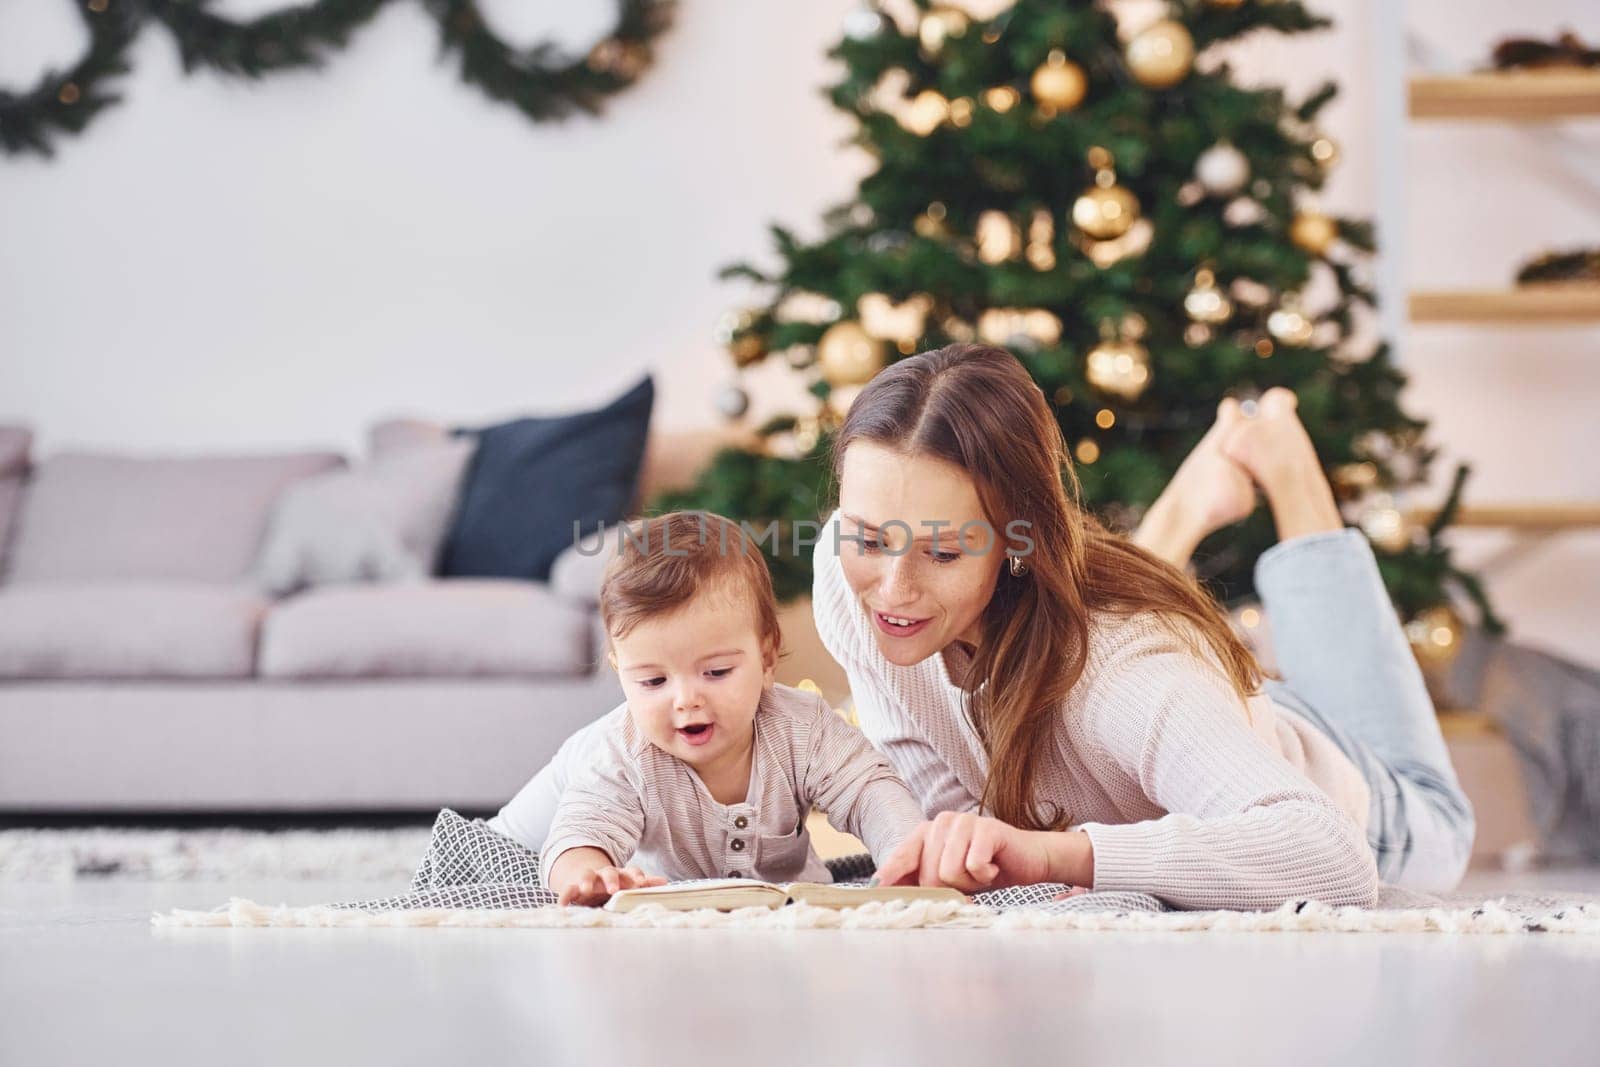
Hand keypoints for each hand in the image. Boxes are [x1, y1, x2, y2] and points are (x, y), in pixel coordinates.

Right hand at [557, 865, 665, 906]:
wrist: (589, 878)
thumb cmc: (614, 885)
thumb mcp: (628, 884)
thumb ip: (644, 884)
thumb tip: (665, 883)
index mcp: (621, 874)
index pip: (631, 872)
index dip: (636, 877)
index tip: (641, 883)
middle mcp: (604, 874)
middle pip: (609, 872)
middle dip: (611, 880)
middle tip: (614, 889)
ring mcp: (589, 879)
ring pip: (587, 876)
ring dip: (586, 881)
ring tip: (585, 889)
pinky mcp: (574, 887)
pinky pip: (568, 889)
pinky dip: (565, 895)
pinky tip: (562, 904)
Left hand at [874, 812, 1052, 892]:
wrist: (1027, 860)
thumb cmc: (984, 869)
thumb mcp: (949, 877)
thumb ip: (921, 879)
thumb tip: (886, 889)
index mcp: (928, 831)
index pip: (903, 855)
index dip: (890, 873)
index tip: (875, 887)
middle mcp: (942, 822)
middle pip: (929, 874)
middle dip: (949, 888)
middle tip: (969, 879)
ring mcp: (965, 821)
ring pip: (949, 873)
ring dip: (970, 883)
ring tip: (982, 872)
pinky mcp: (987, 828)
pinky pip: (973, 866)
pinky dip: (986, 875)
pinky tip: (994, 866)